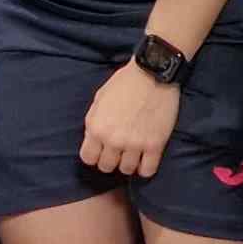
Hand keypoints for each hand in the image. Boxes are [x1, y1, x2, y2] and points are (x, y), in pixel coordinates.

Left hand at [81, 62, 182, 179]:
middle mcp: (113, 139)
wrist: (152, 73)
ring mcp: (135, 144)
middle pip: (106, 167)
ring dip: (128, 164)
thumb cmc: (125, 83)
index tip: (100, 151)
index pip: (88, 158)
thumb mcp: (99, 99)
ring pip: (126, 170)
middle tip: (117, 152)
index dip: (94, 155)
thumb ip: (94, 122)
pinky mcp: (155, 145)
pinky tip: (145, 159)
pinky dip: (145, 168)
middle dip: (110, 160)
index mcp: (96, 127)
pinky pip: (147, 171)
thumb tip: (94, 140)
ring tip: (132, 154)